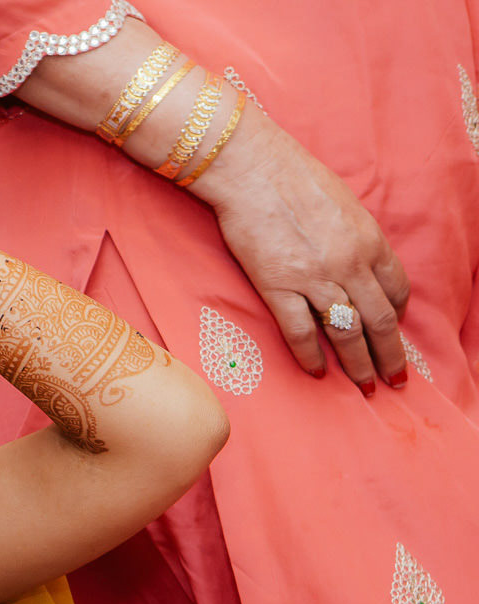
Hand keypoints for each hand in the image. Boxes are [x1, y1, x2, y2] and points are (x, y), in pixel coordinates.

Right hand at [189, 108, 408, 393]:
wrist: (253, 170)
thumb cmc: (294, 178)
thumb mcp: (342, 204)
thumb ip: (354, 238)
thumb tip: (356, 263)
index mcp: (369, 241)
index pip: (396, 290)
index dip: (397, 317)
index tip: (392, 332)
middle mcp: (349, 264)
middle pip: (378, 321)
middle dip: (390, 355)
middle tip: (394, 379)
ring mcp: (314, 278)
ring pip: (347, 333)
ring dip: (359, 364)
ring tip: (365, 386)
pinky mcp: (278, 287)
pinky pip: (300, 331)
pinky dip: (311, 355)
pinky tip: (318, 370)